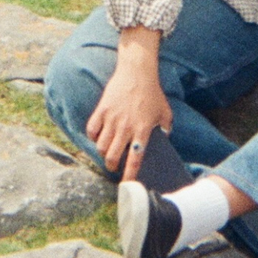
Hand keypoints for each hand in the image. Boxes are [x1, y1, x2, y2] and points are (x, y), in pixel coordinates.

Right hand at [86, 27, 171, 180]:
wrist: (137, 72)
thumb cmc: (152, 92)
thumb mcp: (165, 112)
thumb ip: (166, 128)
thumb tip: (165, 139)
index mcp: (142, 130)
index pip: (135, 159)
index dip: (130, 174)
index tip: (127, 184)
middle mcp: (126, 128)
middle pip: (113, 156)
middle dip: (111, 166)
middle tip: (113, 166)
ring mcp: (112, 119)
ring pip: (101, 146)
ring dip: (103, 153)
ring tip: (106, 152)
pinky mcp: (102, 110)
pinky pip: (92, 129)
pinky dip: (93, 136)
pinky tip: (98, 136)